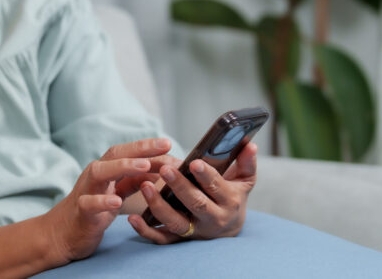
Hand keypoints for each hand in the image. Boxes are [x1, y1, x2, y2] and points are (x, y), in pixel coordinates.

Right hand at [45, 138, 171, 262]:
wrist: (62, 233)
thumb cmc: (93, 210)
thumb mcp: (116, 192)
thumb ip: (133, 181)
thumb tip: (157, 170)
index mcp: (104, 171)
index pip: (125, 152)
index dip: (146, 146)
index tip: (168, 143)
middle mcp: (94, 176)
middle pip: (114, 155)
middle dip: (140, 149)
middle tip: (165, 146)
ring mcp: (85, 191)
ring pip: (99, 172)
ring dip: (122, 167)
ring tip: (145, 166)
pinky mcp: (81, 212)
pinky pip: (89, 203)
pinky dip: (102, 201)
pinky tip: (117, 202)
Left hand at [128, 141, 257, 243]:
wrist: (228, 227)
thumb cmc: (232, 195)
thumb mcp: (243, 180)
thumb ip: (246, 162)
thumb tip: (249, 144)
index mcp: (229, 201)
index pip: (217, 187)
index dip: (206, 176)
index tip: (194, 162)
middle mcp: (212, 218)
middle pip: (196, 204)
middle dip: (180, 187)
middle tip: (165, 168)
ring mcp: (194, 230)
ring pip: (176, 222)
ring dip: (159, 206)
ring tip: (145, 186)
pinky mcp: (179, 238)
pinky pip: (161, 238)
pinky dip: (146, 231)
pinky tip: (132, 218)